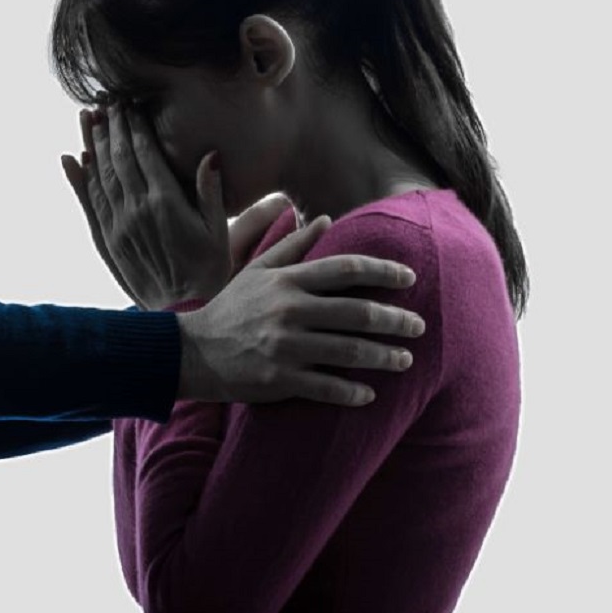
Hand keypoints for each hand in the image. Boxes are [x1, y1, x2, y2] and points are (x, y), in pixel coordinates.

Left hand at [61, 102, 230, 309]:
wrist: (184, 311)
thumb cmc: (208, 269)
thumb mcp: (219, 229)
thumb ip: (210, 190)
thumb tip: (209, 154)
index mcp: (166, 202)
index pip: (144, 153)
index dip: (134, 125)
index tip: (128, 103)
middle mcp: (137, 210)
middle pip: (118, 158)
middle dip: (111, 126)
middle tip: (106, 101)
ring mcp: (118, 225)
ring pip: (99, 175)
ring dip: (92, 144)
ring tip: (87, 117)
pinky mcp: (107, 240)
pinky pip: (89, 203)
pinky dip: (79, 179)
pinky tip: (71, 158)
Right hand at [175, 215, 424, 406]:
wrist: (192, 352)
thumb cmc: (230, 308)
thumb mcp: (256, 270)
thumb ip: (292, 245)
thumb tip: (326, 219)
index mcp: (287, 282)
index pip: (345, 269)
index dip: (383, 271)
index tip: (409, 278)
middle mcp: (289, 311)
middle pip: (357, 312)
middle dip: (396, 320)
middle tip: (418, 326)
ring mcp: (285, 346)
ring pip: (349, 351)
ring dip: (384, 356)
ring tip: (405, 359)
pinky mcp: (279, 379)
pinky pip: (326, 387)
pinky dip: (352, 391)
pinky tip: (370, 394)